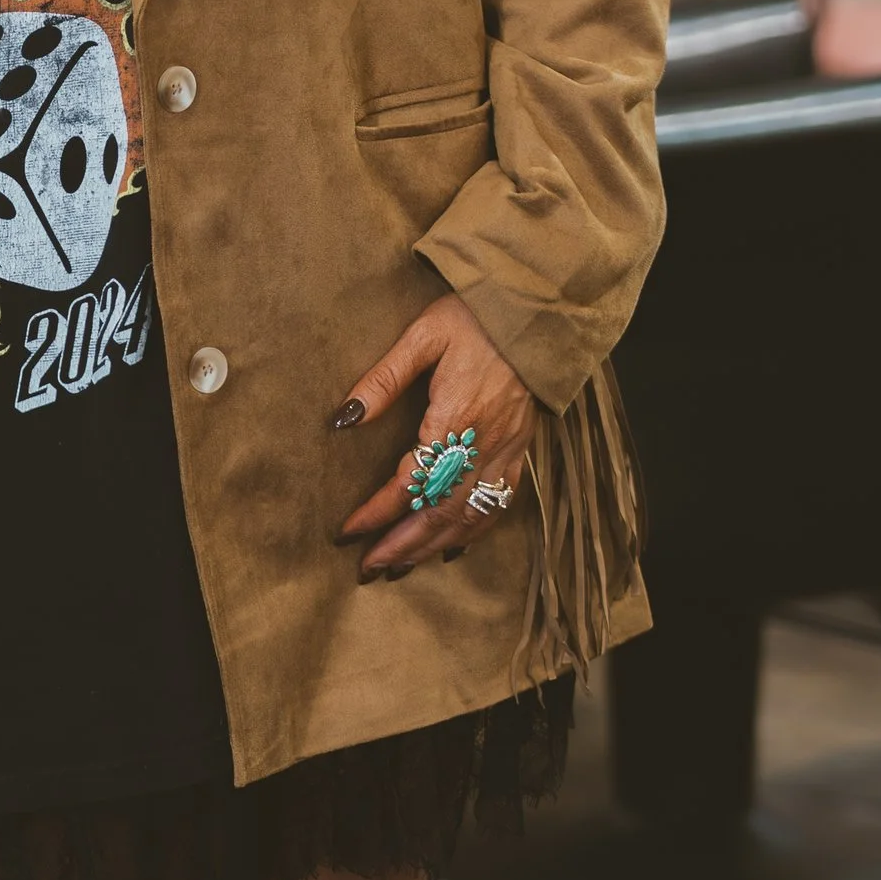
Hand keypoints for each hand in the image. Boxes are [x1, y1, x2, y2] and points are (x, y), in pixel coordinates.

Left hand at [333, 292, 536, 583]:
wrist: (537, 310)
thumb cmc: (475, 317)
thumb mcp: (424, 336)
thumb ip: (384, 379)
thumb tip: (344, 419)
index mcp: (455, 418)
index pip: (411, 481)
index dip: (378, 512)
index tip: (348, 532)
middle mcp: (484, 444)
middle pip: (440, 511)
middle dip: (403, 545)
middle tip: (369, 569)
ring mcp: (507, 450)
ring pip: (469, 515)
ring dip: (432, 546)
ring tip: (400, 567)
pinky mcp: (521, 448)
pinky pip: (499, 502)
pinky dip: (475, 530)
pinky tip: (453, 546)